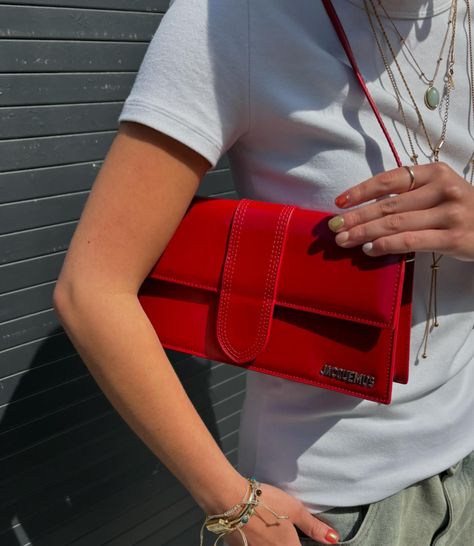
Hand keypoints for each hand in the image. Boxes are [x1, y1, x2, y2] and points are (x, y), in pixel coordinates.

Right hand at [221, 482, 338, 545]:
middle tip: (285, 531)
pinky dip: (259, 542)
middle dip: (289, 542)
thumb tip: (335, 539)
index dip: (304, 544)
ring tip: (271, 530)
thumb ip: (314, 526)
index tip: (300, 538)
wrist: (230, 499)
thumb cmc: (266, 502)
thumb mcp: (294, 509)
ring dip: (272, 542)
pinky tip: (256, 531)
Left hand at [328, 162, 473, 261]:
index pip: (389, 179)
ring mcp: (449, 213)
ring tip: (343, 240)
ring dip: (364, 232)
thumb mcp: (439, 191)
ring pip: (395, 223)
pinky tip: (369, 249)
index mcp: (435, 172)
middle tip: (333, 226)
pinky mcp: (454, 238)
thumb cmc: (460, 210)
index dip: (361, 191)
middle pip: (388, 204)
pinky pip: (410, 241)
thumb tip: (365, 208)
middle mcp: (443, 189)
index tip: (339, 202)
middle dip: (356, 216)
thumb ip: (409, 194)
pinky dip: (385, 246)